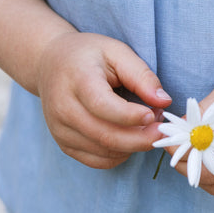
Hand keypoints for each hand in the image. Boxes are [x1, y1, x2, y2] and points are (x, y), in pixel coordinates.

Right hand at [37, 32, 171, 168]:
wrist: (49, 63)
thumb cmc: (88, 55)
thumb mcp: (117, 52)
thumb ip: (141, 75)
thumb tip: (164, 101)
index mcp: (77, 80)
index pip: (103, 106)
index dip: (131, 116)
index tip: (154, 114)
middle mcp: (63, 108)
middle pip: (105, 135)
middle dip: (140, 138)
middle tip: (160, 130)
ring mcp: (60, 129)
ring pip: (103, 152)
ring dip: (132, 147)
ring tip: (146, 130)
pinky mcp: (63, 143)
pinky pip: (96, 161)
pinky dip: (119, 156)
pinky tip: (129, 140)